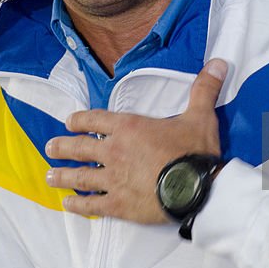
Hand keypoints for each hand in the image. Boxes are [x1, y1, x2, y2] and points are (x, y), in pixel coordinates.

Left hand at [45, 58, 227, 222]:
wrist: (196, 189)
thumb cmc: (195, 152)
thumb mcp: (200, 116)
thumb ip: (204, 89)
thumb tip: (218, 62)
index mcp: (129, 127)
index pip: (96, 119)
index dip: (80, 119)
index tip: (68, 121)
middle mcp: (114, 151)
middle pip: (80, 147)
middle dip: (62, 146)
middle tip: (50, 147)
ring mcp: (113, 179)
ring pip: (80, 176)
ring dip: (63, 175)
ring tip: (49, 175)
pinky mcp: (118, 204)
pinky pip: (92, 205)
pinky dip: (78, 205)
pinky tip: (68, 204)